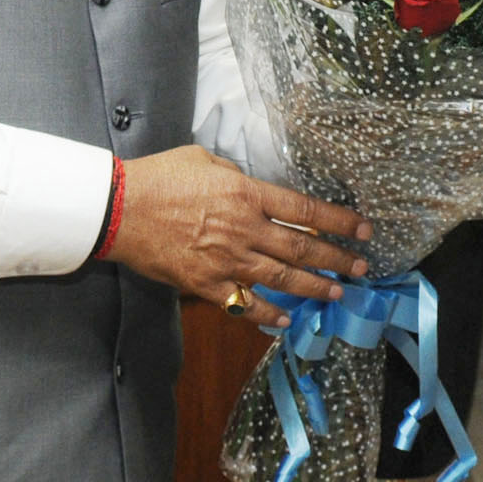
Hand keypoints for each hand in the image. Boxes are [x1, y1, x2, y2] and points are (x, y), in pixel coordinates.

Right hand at [106, 146, 371, 326]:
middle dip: (337, 259)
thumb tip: (253, 188)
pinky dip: (267, 315)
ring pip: (282, 279)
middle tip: (361, 267)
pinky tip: (285, 321)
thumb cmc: (159, 177)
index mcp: (247, 194)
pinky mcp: (206, 284)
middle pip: (302, 248)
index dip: (339, 221)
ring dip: (314, 288)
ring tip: (338, 292)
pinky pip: (243, 303)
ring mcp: (227, 260)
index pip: (306, 210)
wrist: (119, 209)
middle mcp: (245, 229)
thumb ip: (237, 176)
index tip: (363, 230)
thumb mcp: (205, 161)